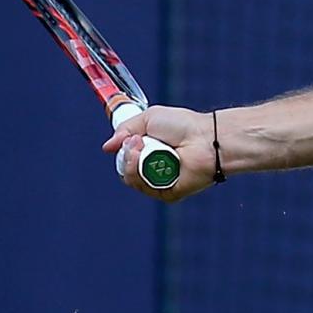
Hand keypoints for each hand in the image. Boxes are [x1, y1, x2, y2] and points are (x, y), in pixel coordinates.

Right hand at [102, 104, 217, 199]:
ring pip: (131, 180)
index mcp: (150, 154)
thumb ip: (124, 130)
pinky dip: (140, 174)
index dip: (123, 151)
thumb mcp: (148, 118)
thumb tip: (107, 147)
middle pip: (125, 172)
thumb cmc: (183, 125)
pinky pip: (145, 189)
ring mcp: (161, 183)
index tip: (128, 138)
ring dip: (131, 162)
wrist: (205, 137)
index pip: (126, 160)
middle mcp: (154, 169)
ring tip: (142, 147)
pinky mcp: (169, 193)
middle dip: (126, 156)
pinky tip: (147, 160)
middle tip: (137, 142)